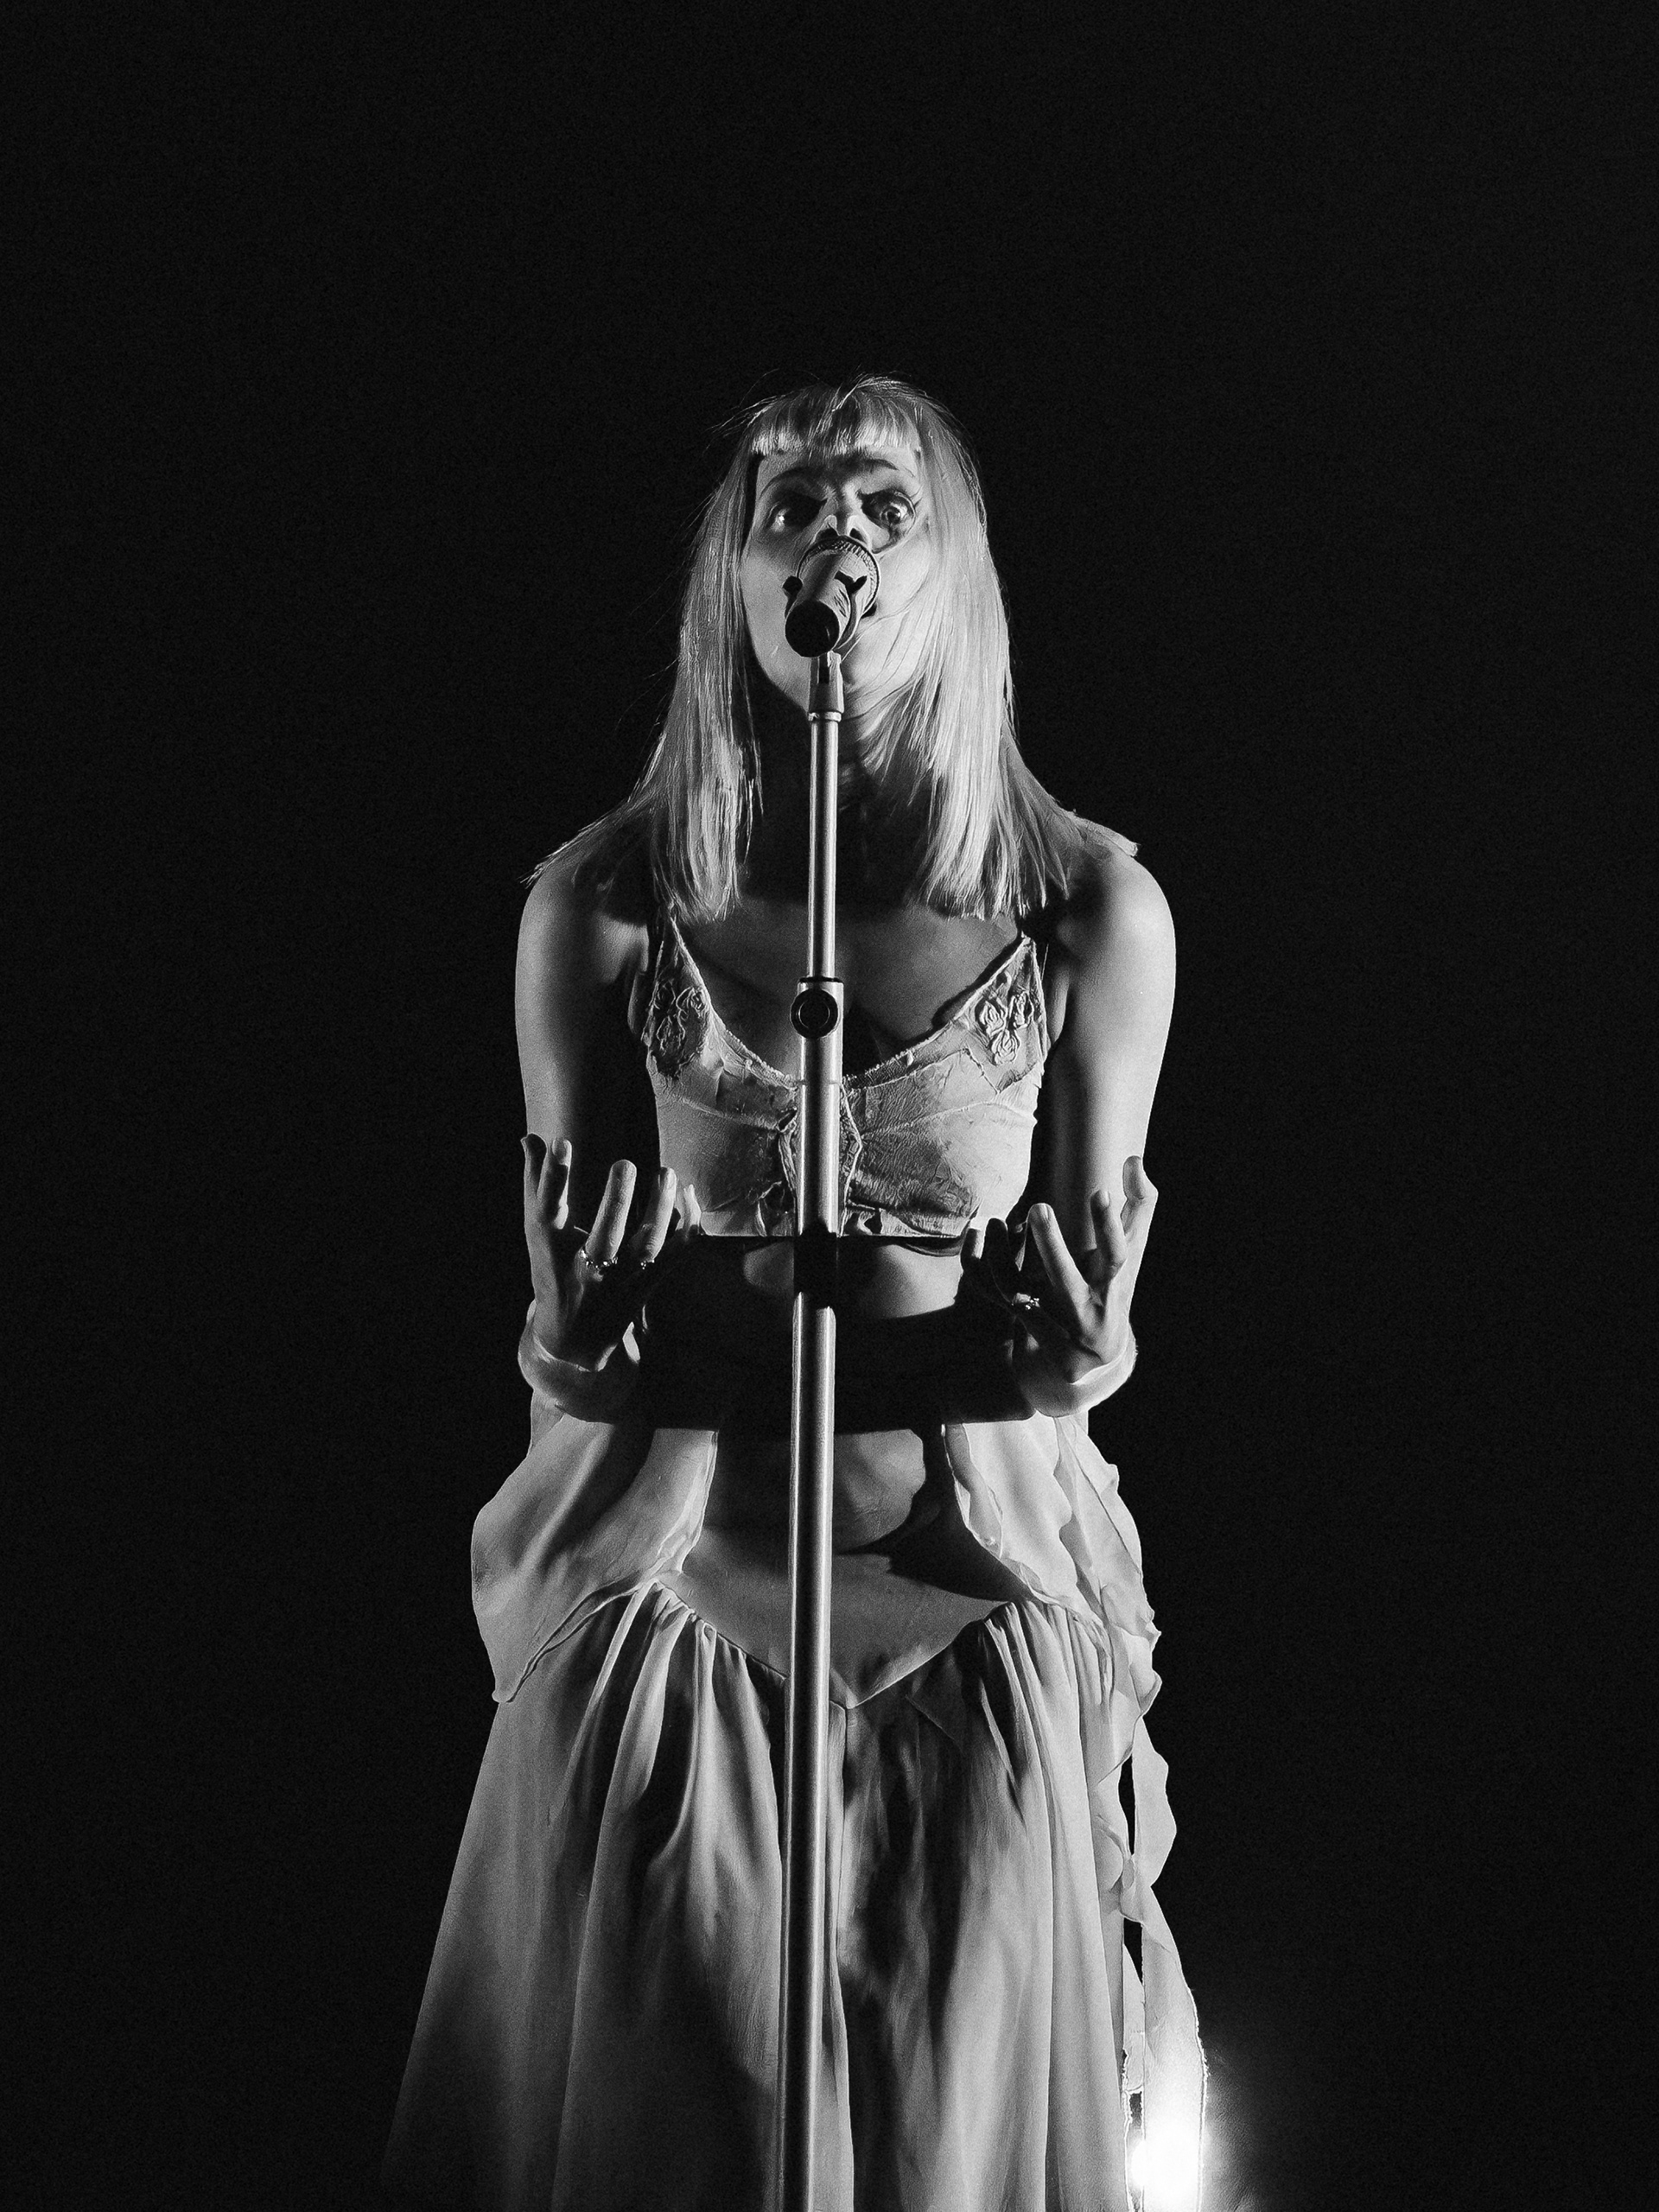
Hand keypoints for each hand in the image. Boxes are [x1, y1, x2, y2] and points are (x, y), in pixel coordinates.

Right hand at [521, 1136, 701, 1373]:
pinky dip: (686, 1226)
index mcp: (551, 1255)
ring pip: (646, 1248)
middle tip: (623, 1163)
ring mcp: (621, 1282)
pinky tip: (688, 1193)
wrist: (574, 1341)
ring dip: (659, 1210)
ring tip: (665, 1172)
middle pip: (604, 1239)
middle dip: (615, 1202)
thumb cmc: (553, 1275)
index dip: (553, 1179)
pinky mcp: (648, 1284)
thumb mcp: (539, 1237)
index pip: (548, 1213)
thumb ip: (536, 1186)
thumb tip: (529, 1138)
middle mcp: (587, 1272)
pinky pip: (674, 1255)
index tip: (561, 1142)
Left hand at [960, 1158, 1155, 1415]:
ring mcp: (1055, 1325)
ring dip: (1005, 1257)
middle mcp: (1087, 1309)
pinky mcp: (1028, 1327)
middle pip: (1067, 1281)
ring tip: (997, 1220)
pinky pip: (1000, 1298)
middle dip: (1052, 1246)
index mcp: (1115, 1285)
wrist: (1093, 1355)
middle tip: (1038, 1207)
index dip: (1108, 1226)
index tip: (1100, 1191)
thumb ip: (1139, 1204)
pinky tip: (982, 1235)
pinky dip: (988, 1268)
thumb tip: (1133, 1158)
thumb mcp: (1131, 1251)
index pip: (1117, 1255)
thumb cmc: (1113, 1284)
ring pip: (1022, 1293)